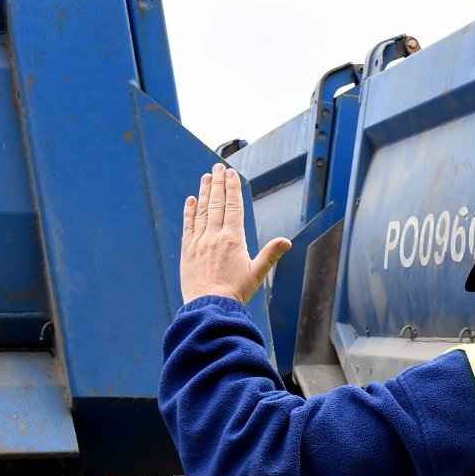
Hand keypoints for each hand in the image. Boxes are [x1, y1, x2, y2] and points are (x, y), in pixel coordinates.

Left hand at [180, 163, 291, 305]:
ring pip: (202, 211)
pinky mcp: (188, 252)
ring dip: (204, 193)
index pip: (233, 207)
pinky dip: (189, 212)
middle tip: (218, 168)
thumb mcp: (257, 274)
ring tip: (206, 177)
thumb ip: (270, 254)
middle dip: (218, 184)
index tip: (232, 175)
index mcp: (233, 239)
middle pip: (217, 204)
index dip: (233, 189)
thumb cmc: (235, 293)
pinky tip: (190, 200)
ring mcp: (199, 243)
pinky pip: (188, 226)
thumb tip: (286, 241)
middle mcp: (215, 236)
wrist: (210, 308)